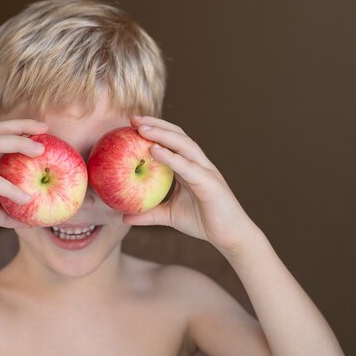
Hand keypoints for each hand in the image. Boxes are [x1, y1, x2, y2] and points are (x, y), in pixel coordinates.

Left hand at [123, 116, 260, 255]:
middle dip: (156, 125)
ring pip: (184, 145)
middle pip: (177, 135)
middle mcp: (198, 164)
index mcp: (190, 167)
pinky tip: (155, 150)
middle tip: (133, 119)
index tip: (131, 124)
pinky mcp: (210, 183)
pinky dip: (171, 157)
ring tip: (142, 129)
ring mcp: (206, 171)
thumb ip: (149, 213)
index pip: (171, 141)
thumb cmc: (203, 222)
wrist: (230, 237)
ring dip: (162, 134)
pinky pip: (188, 167)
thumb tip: (124, 217)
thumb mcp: (169, 216)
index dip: (154, 130)